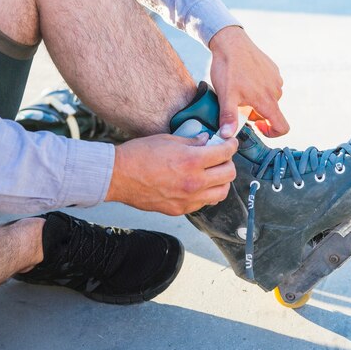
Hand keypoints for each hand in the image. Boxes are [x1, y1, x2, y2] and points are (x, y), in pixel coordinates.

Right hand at [106, 134, 237, 214]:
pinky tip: (198, 184)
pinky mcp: (180, 209)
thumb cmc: (139, 155)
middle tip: (222, 157)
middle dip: (229, 163)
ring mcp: (188, 199)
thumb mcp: (168, 139)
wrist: (118, 176)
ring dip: (222, 181)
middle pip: (229, 174)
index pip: (225, 153)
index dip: (231, 145)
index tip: (231, 143)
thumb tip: (206, 141)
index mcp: (192, 161)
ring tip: (213, 173)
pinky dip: (206, 193)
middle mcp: (194, 182)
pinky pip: (204, 203)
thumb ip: (192, 142)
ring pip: (221, 193)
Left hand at [209, 26, 288, 137]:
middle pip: (271, 113)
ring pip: (269, 99)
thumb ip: (229, 118)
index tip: (257, 127)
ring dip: (257, 101)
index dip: (272, 133)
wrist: (230, 41)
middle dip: (256, 113)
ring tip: (240, 90)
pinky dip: (259, 88)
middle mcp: (276, 91)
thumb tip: (227, 137)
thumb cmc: (228, 69)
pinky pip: (269, 86)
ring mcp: (276, 79)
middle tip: (238, 104)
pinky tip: (245, 79)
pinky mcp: (273, 69)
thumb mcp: (225, 96)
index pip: (282, 127)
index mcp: (267, 101)